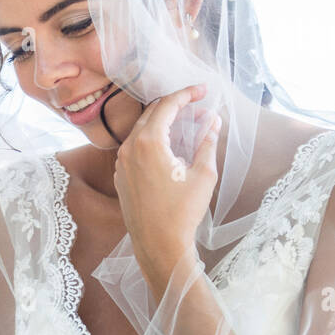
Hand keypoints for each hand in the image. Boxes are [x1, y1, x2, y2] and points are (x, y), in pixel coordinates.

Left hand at [112, 83, 220, 291]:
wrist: (158, 244)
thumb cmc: (182, 212)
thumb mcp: (204, 175)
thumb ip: (208, 143)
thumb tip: (213, 121)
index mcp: (148, 143)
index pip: (167, 105)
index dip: (186, 93)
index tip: (203, 90)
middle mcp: (128, 148)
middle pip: (151, 113)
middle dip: (175, 105)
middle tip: (198, 105)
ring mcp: (121, 162)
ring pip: (141, 129)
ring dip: (163, 122)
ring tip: (188, 124)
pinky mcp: (121, 175)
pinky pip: (135, 147)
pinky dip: (152, 139)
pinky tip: (170, 145)